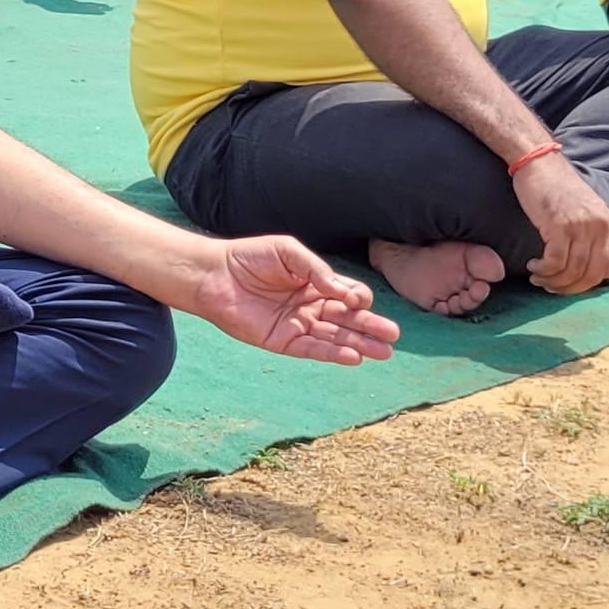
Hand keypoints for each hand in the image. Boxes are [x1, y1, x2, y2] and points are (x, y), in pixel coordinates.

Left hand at [190, 235, 399, 364]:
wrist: (214, 275)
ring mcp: (298, 324)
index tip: (357, 297)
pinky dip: (333, 353)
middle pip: (347, 319)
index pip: (346, 293)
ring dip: (359, 344)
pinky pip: (313, 349)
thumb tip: (341, 291)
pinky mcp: (283, 341)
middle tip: (393, 335)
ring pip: (335, 336)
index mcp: (314, 282)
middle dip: (370, 326)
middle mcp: (310, 305)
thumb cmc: (250, 257)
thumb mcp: (288, 252)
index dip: (356, 296)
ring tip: (384, 352)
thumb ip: (316, 269)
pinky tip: (354, 357)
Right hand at [513, 151, 608, 293]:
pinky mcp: (559, 226)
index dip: (588, 282)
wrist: (539, 162)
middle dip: (569, 288)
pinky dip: (543, 270)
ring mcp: (581, 227)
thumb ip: (591, 233)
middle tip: (551, 286)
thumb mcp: (585, 209)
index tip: (570, 282)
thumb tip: (584, 264)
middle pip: (591, 275)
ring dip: (553, 281)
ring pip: (572, 272)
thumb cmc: (556, 185)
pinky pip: (555, 262)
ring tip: (538, 277)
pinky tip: (533, 266)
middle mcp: (600, 227)